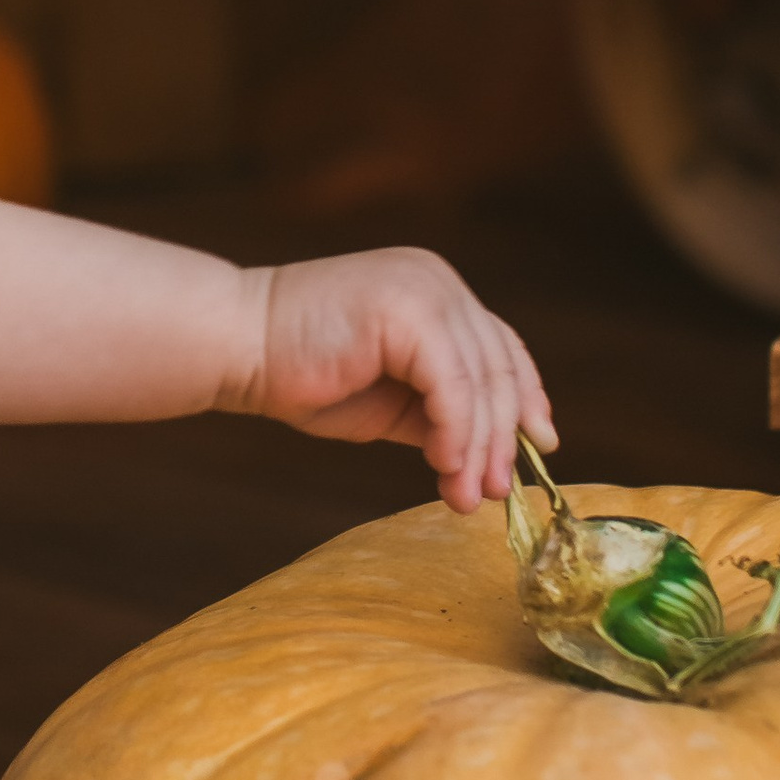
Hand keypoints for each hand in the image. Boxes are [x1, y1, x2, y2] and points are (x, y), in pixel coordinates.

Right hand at [223, 249, 554, 513]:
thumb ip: (437, 411)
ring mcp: (425, 290)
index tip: (540, 444)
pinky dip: (455, 432)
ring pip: (479, 381)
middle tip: (494, 494)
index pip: (501, 347)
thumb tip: (487, 454)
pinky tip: (444, 468)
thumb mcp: (391, 398)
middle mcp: (438, 282)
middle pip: (497, 367)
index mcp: (435, 292)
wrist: (239, 346)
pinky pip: (451, 385)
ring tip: (466, 497)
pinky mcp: (408, 311)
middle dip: (500, 439)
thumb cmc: (302, 372)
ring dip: (478, 448)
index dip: (526, 398)